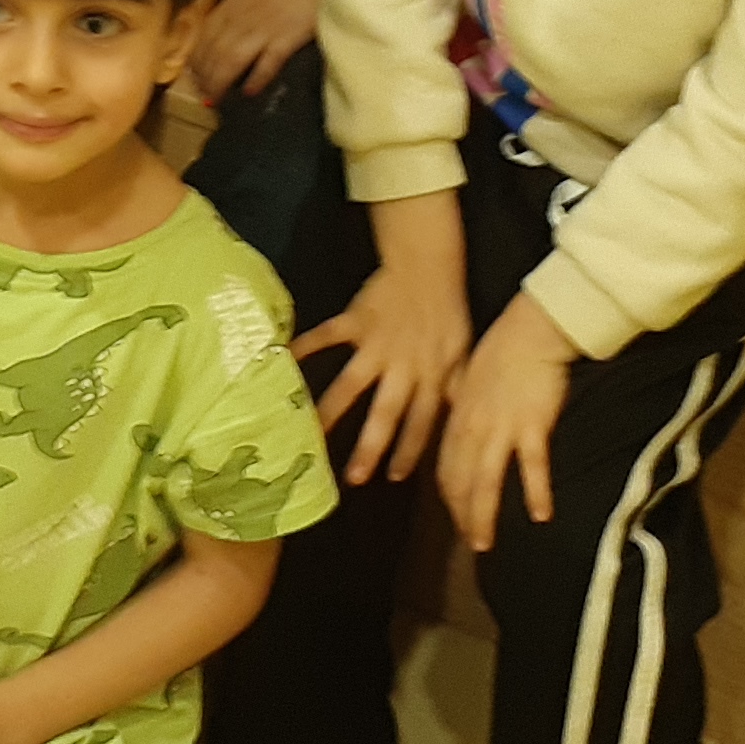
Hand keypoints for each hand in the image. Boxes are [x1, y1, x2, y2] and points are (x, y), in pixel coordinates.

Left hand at [188, 0, 323, 102]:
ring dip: (220, 81)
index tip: (192, 68)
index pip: (206, 31)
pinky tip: (249, 91)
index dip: (198, 52)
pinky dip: (256, 79)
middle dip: (204, 73)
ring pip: (231, 60)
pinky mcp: (288, 38)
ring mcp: (264, 28)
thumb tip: (228, 4)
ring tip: (214, 98)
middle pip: (215, 49)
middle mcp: (242, 14)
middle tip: (199, 91)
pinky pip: (266, 64)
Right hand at [297, 259, 471, 486]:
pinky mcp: (355, 321)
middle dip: (371, 446)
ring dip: (331, 409)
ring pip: (352, 382)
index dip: (409, 450)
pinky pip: (327, 336)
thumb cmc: (447, 314)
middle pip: (386, 412)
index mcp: (431, 377)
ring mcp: (376, 344)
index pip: (421, 422)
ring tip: (309, 433)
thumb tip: (458, 428)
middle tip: (353, 477)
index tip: (394, 478)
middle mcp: (403, 366)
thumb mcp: (462, 355)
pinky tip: (282, 360)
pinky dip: (305, 346)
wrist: (428, 266)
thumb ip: (455, 390)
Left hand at [436, 296, 577, 552]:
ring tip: (484, 544)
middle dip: (462, 515)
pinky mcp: (531, 425)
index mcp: (457, 419)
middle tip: (470, 543)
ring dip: (483, 515)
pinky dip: (535, 492)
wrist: (529, 330)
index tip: (456, 519)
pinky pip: (531, 466)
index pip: (446, 468)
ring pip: (485, 481)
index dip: (450, 498)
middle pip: (460, 482)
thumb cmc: (502, 352)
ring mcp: (500, 429)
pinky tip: (541, 515)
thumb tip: (464, 432)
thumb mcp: (469, 383)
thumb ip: (466, 412)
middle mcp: (472, 429)